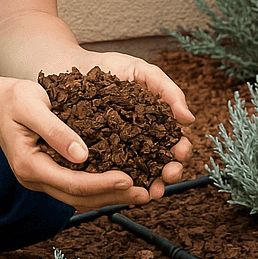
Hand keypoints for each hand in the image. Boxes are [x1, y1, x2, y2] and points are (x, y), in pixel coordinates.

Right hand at [0, 76, 167, 210]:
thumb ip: (56, 130)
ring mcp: (42, 179)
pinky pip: (77, 187)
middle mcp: (34, 178)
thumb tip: (83, 155)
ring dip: (110, 197)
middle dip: (112, 196)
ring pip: (78, 198)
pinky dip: (100, 188)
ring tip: (140, 192)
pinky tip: (122, 182)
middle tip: (144, 193)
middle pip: (78, 197)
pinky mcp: (50, 174)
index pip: (71, 183)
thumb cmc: (14, 99)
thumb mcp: (32, 107)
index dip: (102, 184)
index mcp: (29, 165)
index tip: (129, 178)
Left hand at [78, 51, 196, 195]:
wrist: (68, 65)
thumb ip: (168, 91)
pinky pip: (106, 172)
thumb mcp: (143, 72)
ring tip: (148, 193)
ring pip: (137, 173)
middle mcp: (138, 140)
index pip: (175, 142)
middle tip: (168, 175)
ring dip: (147, 185)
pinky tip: (118, 188)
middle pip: (160, 163)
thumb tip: (189, 120)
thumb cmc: (110, 67)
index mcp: (155, 123)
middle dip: (169, 173)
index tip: (181, 153)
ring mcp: (116, 149)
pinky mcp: (93, 155)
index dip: (181, 150)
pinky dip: (114, 183)